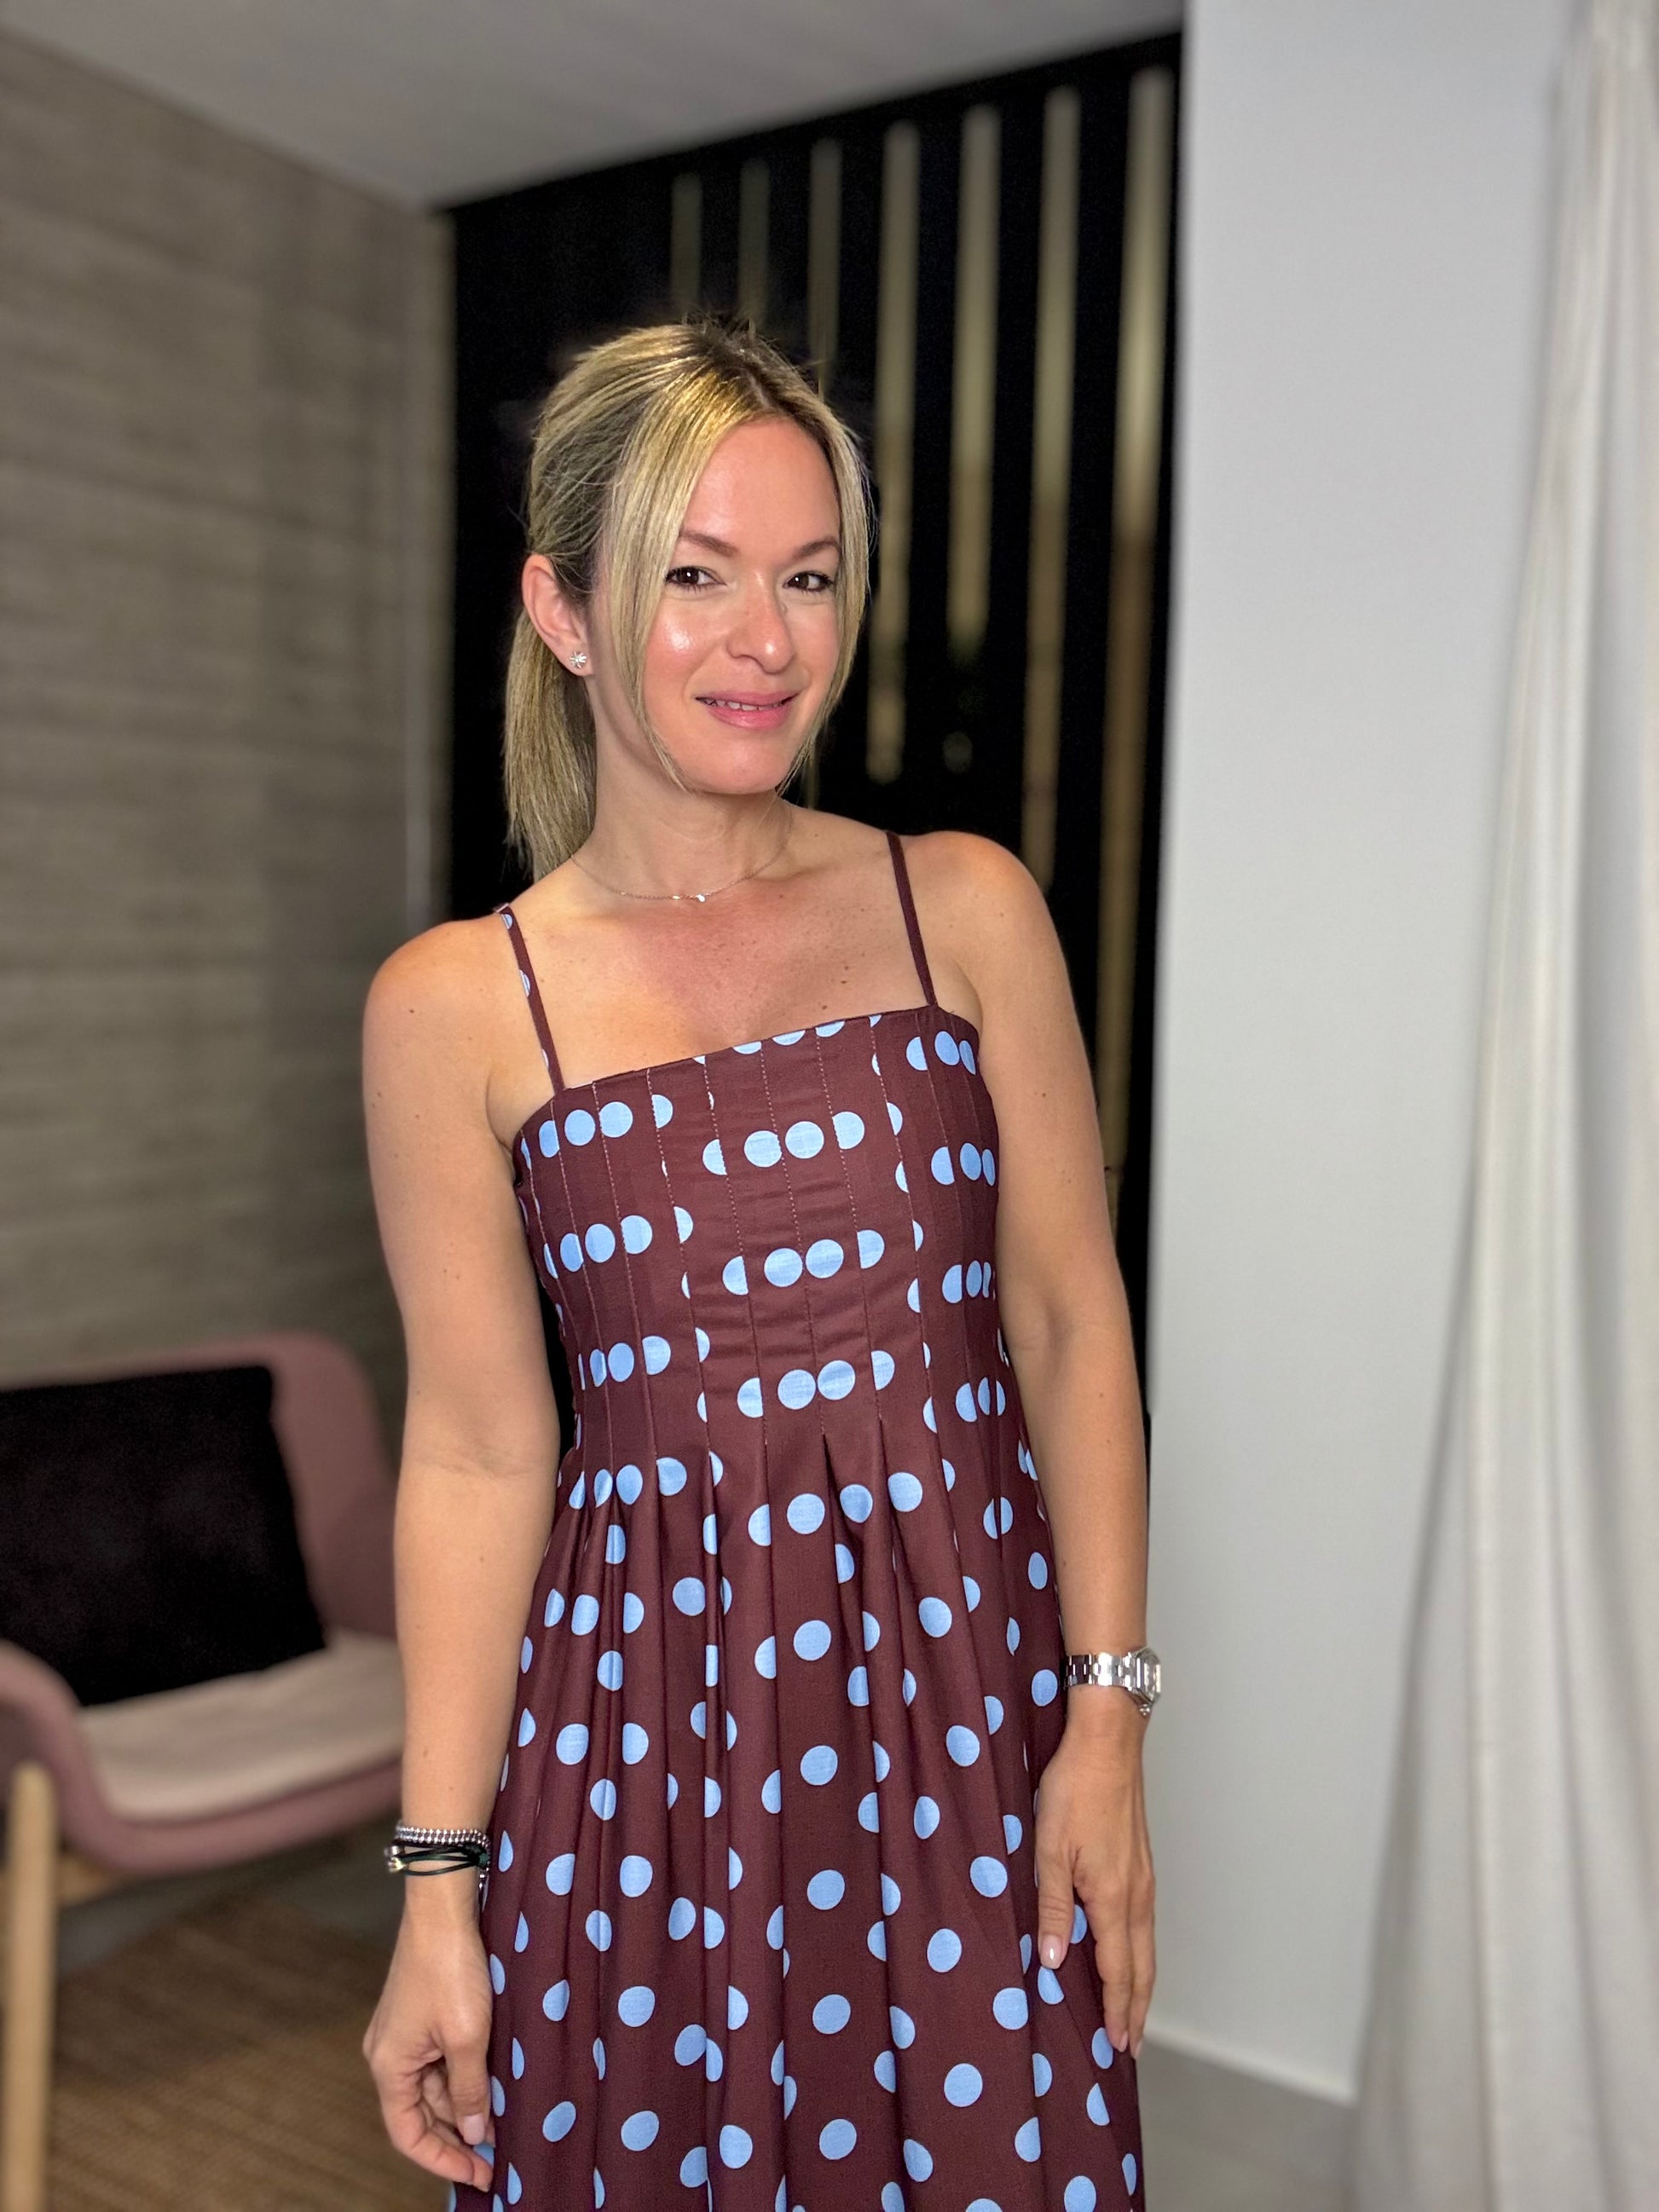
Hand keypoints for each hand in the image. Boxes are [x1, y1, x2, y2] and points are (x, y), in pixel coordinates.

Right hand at [363, 1879, 495, 2192]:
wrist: (442, 1906)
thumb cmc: (450, 1967)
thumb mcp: (467, 2036)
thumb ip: (469, 2090)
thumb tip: (473, 2134)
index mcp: (389, 2067)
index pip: (408, 2136)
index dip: (443, 2160)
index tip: (478, 2174)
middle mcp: (388, 2055)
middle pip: (419, 2115)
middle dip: (455, 2139)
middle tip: (494, 2158)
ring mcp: (402, 2035)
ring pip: (432, 2089)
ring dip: (461, 2109)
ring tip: (500, 2125)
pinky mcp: (419, 2016)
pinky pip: (438, 2062)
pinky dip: (461, 2080)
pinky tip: (490, 2086)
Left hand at [1032, 1694, 1155, 2055]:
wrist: (1108, 1742)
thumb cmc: (1074, 1790)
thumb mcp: (1050, 1848)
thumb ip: (1053, 1906)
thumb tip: (1054, 1961)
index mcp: (1113, 1897)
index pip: (1118, 1969)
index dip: (1117, 2008)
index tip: (1117, 2044)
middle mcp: (1137, 1894)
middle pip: (1143, 1965)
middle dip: (1137, 2007)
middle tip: (1132, 2044)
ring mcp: (1143, 1877)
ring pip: (1147, 1944)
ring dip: (1142, 1982)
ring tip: (1134, 2010)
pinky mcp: (1140, 1862)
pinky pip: (1145, 1921)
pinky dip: (1141, 1951)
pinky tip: (1130, 1952)